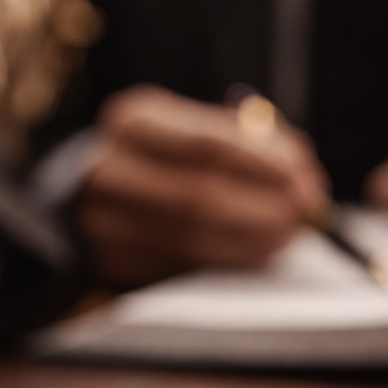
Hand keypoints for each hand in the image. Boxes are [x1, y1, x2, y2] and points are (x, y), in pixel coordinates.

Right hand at [76, 86, 328, 286]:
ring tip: (291, 231)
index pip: (206, 143)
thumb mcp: (186, 123)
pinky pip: (187, 265)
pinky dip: (232, 259)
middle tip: (306, 208)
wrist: (81, 191)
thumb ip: (240, 137)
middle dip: (265, 205)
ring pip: (196, 239)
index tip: (303, 170)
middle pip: (201, 195)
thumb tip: (295, 165)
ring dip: (255, 239)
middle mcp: (110, 171)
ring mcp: (106, 223)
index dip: (262, 161)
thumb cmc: (155, 152)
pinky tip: (261, 250)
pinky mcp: (116, 263)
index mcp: (131, 122)